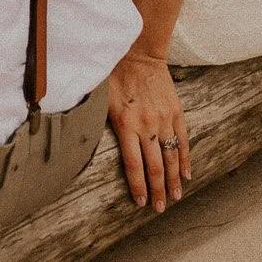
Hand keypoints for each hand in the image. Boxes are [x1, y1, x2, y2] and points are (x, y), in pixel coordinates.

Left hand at [106, 49, 188, 212]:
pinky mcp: (175, 111)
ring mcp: (163, 119)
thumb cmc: (113, 74)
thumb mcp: (97, 99)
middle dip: (157, 191)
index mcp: (125, 124)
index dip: (138, 186)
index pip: (133, 165)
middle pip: (154, 166)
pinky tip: (186, 175)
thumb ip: (93, 122)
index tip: (140, 203)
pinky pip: (182, 140)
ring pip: (170, 156)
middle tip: (159, 209)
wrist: (139, 52)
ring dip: (173, 180)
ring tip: (175, 198)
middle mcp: (146, 125)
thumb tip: (75, 143)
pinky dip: (185, 159)